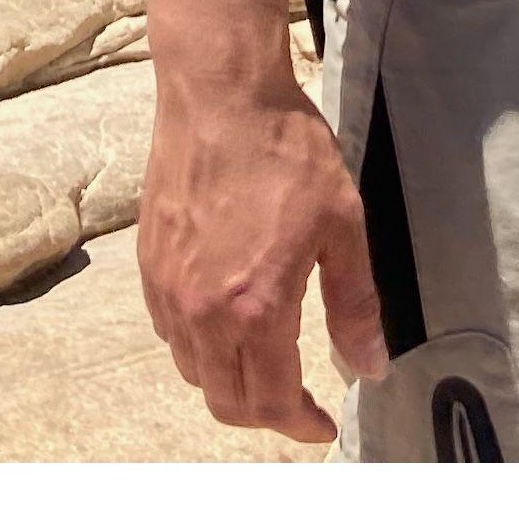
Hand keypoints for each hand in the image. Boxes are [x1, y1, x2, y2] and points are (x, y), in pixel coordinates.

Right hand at [139, 72, 384, 440]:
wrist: (221, 93)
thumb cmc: (288, 153)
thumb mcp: (343, 226)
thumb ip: (355, 306)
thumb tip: (368, 368)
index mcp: (256, 308)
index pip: (272, 402)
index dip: (300, 425)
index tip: (322, 423)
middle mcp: (203, 310)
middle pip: (224, 401)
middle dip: (264, 415)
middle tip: (296, 400)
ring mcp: (168, 288)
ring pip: (191, 371)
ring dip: (227, 382)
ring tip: (262, 363)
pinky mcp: (149, 263)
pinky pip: (168, 331)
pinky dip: (196, 346)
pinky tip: (222, 320)